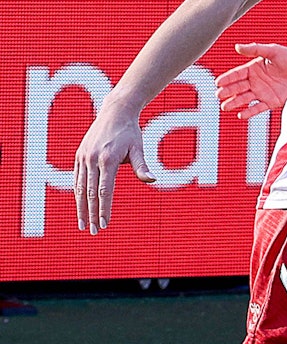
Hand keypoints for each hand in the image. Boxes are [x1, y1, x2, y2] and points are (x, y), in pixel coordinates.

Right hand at [74, 103, 155, 234]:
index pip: (104, 190)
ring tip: (84, 224)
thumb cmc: (130, 132)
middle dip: (92, 214)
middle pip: (89, 193)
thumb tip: (152, 180)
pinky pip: (77, 179)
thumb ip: (142, 166)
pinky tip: (80, 206)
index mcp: (107, 160)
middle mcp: (92, 160)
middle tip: (94, 231)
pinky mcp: (79, 156)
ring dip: (81, 208)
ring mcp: (84, 158)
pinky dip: (77, 194)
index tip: (105, 224)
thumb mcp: (138, 148)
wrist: (115, 113)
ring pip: (80, 188)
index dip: (103, 208)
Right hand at [215, 43, 286, 119]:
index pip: (237, 74)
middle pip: (238, 87)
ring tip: (225, 106)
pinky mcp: (272, 101)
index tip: (217, 82)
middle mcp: (256, 81)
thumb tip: (237, 46)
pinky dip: (249, 112)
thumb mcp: (273, 50)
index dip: (227, 78)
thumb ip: (255, 49)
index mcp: (254, 68)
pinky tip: (241, 115)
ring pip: (245, 98)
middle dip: (227, 91)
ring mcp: (263, 92)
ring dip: (234, 102)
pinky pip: (258, 108)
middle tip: (218, 95)